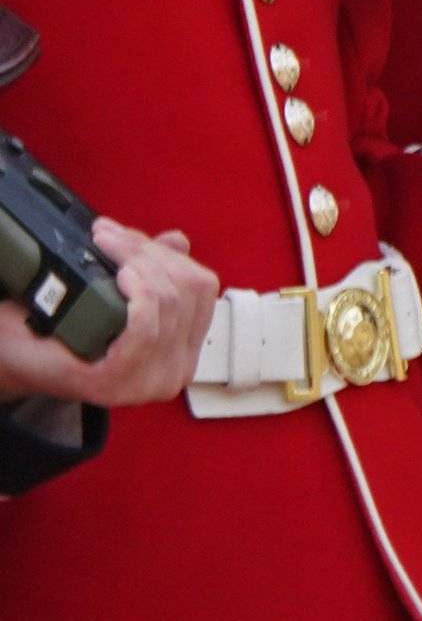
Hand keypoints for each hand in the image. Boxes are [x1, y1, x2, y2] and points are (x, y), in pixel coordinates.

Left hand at [0, 221, 216, 410]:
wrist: (12, 355)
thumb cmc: (60, 329)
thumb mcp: (119, 293)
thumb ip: (154, 271)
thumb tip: (177, 242)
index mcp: (182, 350)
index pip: (202, 289)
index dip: (171, 254)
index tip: (129, 236)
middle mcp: (174, 373)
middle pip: (188, 291)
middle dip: (149, 253)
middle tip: (110, 236)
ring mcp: (147, 383)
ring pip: (167, 304)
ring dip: (138, 264)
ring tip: (108, 247)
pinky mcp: (116, 385)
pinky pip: (146, 330)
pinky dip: (138, 296)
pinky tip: (121, 278)